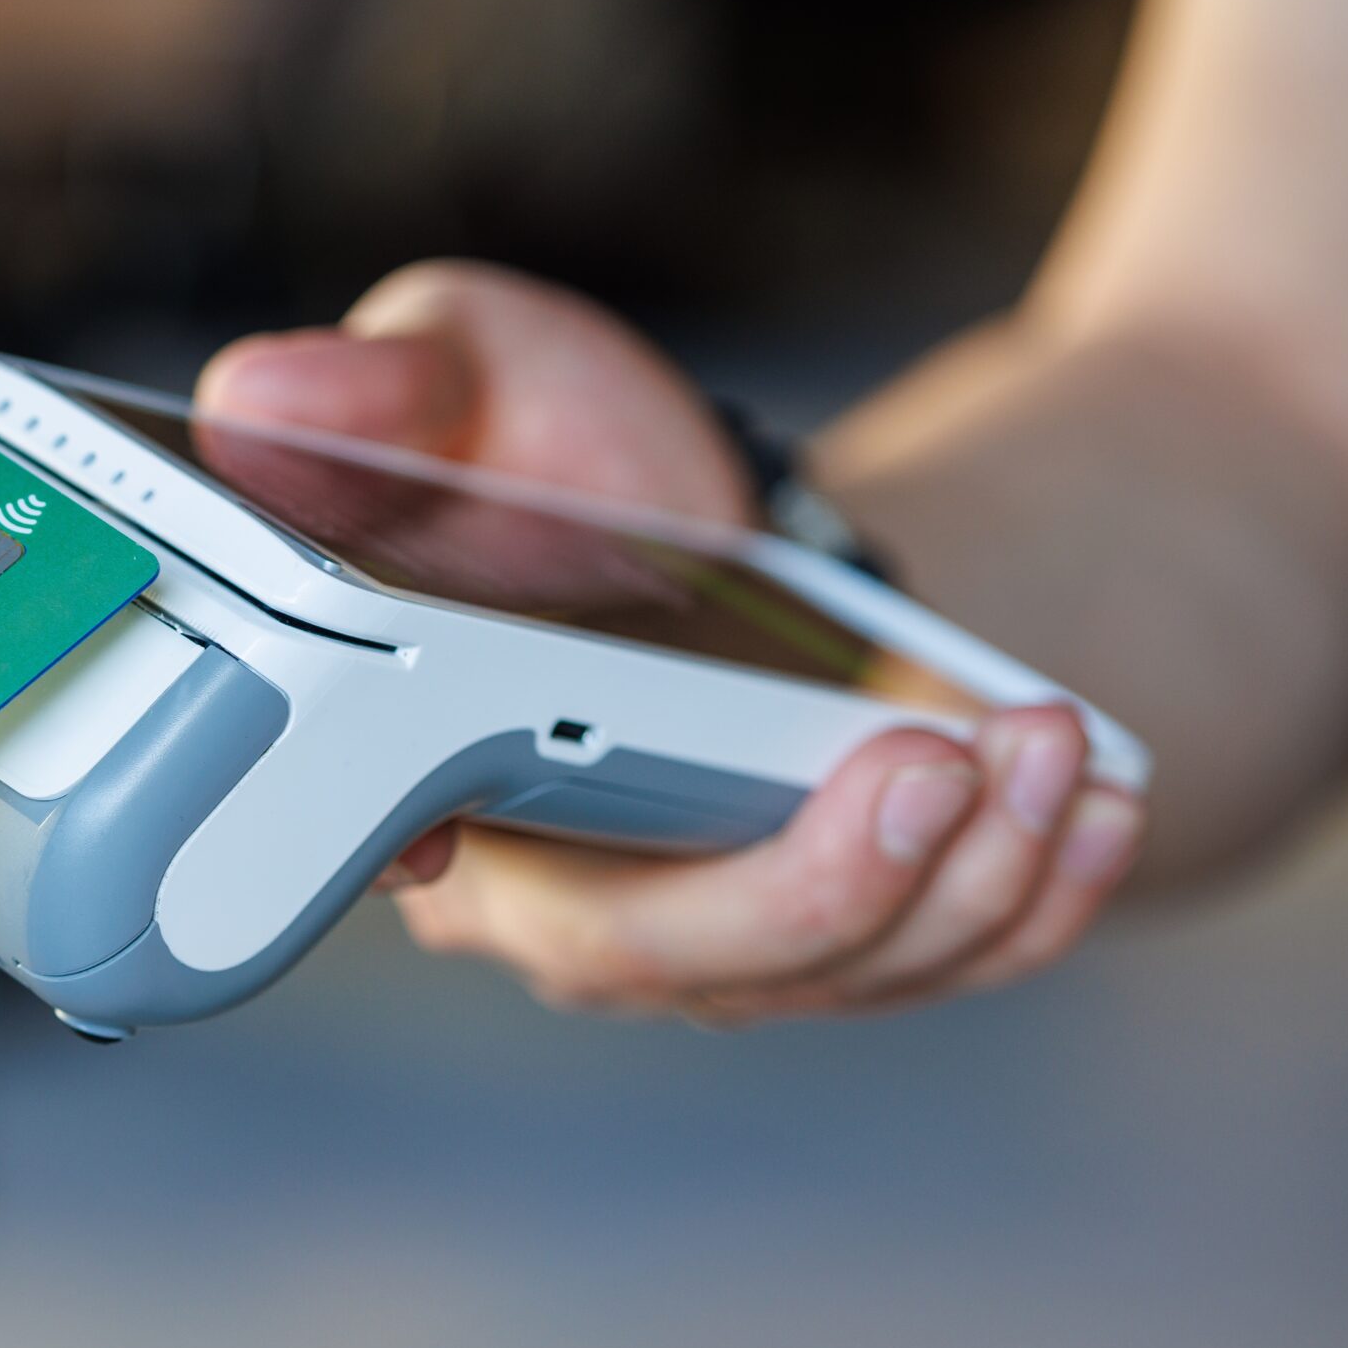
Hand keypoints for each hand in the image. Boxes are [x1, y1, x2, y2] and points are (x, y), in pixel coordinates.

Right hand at [199, 260, 1147, 1021]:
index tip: (497, 839)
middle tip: (910, 767)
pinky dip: (1030, 896)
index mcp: (419, 777)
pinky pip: (942, 959)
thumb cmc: (565, 448)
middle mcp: (552, 892)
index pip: (400, 863)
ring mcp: (706, 933)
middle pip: (645, 958)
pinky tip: (1084, 797)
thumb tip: (263, 394)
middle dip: (794, 887)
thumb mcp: (469, 374)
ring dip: (953, 876)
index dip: (457, 872)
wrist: (723, 509)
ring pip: (818, 973)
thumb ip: (377, 390)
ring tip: (1033, 741)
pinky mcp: (844, 935)